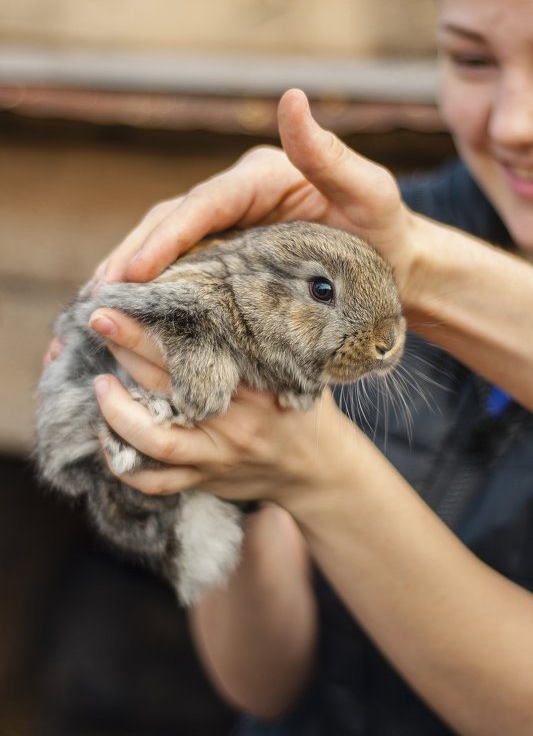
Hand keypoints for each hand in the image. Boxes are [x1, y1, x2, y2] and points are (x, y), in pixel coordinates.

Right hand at [88, 89, 412, 292]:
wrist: (396, 269)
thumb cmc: (385, 230)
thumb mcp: (369, 192)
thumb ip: (329, 153)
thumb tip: (292, 97)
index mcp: (261, 178)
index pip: (205, 204)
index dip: (167, 236)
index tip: (136, 270)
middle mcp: (238, 199)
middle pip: (173, 221)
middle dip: (134, 255)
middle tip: (101, 292)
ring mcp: (232, 229)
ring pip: (172, 246)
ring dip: (135, 272)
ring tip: (101, 304)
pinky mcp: (232, 258)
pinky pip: (188, 270)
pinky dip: (160, 288)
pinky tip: (137, 312)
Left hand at [90, 309, 343, 505]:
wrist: (320, 470)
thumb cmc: (302, 408)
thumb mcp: (297, 367)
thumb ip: (262, 338)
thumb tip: (226, 286)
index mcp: (258, 382)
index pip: (201, 344)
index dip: (159, 320)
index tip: (128, 297)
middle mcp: (235, 419)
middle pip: (169, 379)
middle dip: (127, 347)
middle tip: (100, 320)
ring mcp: (218, 454)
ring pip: (156, 438)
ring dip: (117, 411)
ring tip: (98, 383)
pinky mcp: (205, 479)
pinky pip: (156, 481)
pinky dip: (123, 462)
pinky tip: (106, 436)